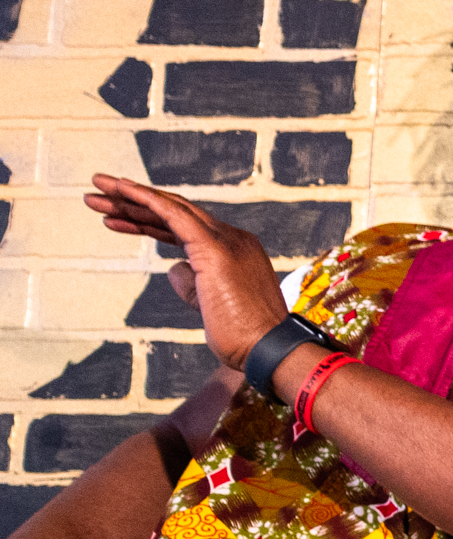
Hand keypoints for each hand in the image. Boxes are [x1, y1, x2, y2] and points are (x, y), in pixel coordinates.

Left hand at [86, 177, 288, 367]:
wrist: (269, 349)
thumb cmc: (244, 338)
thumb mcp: (209, 308)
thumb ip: (192, 285)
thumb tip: (173, 268)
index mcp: (235, 251)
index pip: (185, 228)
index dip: (149, 222)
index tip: (117, 219)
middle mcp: (233, 239)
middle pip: (175, 212)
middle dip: (133, 202)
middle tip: (98, 193)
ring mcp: (226, 241)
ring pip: (172, 209)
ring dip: (131, 198)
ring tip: (96, 188)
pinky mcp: (215, 248)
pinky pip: (175, 215)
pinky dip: (147, 200)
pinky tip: (122, 190)